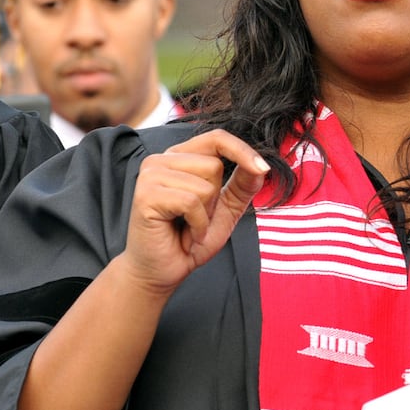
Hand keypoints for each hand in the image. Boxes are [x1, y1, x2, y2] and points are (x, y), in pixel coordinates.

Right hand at [117, 129, 268, 300]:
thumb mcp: (227, 207)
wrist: (165, 271)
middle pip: (214, 164)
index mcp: (180, 157)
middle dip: (215, 198)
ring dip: (205, 214)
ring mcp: (150, 175)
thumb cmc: (192, 238)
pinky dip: (198, 225)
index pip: (217, 138)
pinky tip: (185, 235)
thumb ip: (243, 184)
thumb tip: (261, 165)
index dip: (242, 150)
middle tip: (196, 218)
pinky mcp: (145, 194)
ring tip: (189, 226)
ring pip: (205, 184)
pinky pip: (192, 202)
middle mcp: (161, 160)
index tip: (264, 168)